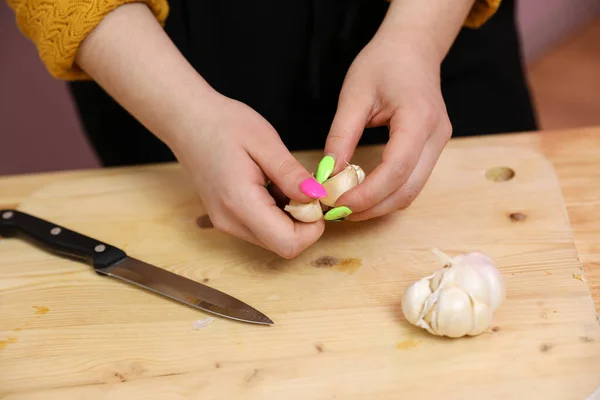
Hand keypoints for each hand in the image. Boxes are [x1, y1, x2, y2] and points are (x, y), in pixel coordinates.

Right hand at [74, 4, 324, 257]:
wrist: (187, 120)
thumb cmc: (222, 124)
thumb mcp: (265, 142)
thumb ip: (292, 175)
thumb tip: (319, 198)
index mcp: (241, 204)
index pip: (289, 244)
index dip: (313, 226)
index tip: (315, 197)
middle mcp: (231, 222)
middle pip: (283, 245)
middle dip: (304, 221)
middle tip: (302, 186)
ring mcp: (227, 223)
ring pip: (274, 238)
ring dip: (291, 216)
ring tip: (282, 181)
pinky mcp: (227, 219)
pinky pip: (262, 228)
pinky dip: (276, 213)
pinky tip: (271, 185)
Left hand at [323, 0, 475, 220]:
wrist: (413, 47)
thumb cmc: (383, 62)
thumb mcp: (354, 95)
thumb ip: (341, 136)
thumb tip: (328, 176)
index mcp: (419, 119)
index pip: (396, 169)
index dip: (367, 194)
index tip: (337, 204)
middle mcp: (437, 136)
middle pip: (407, 190)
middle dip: (371, 208)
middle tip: (337, 213)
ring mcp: (439, 145)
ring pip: (411, 192)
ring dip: (379, 205)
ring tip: (346, 206)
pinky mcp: (432, 149)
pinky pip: (411, 182)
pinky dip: (387, 194)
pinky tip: (362, 193)